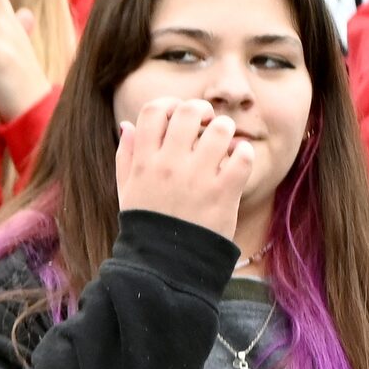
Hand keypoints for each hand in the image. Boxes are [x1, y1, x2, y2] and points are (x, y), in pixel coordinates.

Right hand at [112, 97, 250, 242]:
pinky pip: (242, 156)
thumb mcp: (126, 190)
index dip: (170, 104)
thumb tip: (128, 125)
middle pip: (189, 111)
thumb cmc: (148, 223)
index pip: (154, 111)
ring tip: (224, 146)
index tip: (180, 116)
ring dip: (225, 132)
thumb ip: (126, 155)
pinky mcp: (223, 192)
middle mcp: (169, 164)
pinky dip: (243, 154)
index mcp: (144, 161)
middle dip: (203, 112)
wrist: (165, 263)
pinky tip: (237, 163)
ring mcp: (197, 177)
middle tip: (208, 123)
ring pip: (220, 129)